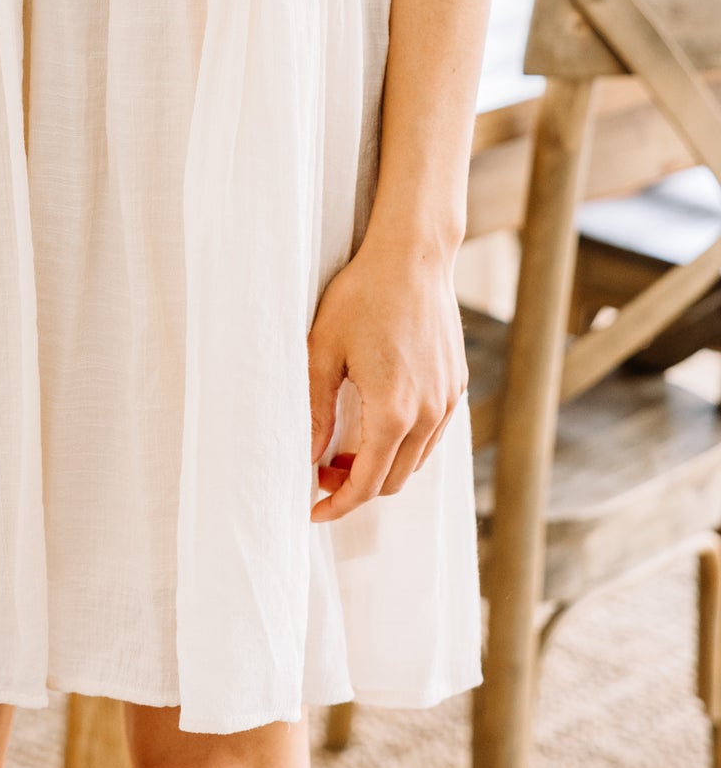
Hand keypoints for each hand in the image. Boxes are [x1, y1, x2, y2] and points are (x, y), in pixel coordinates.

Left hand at [306, 220, 468, 522]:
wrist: (411, 257)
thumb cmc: (361, 297)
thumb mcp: (323, 351)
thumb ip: (316, 410)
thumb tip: (310, 458)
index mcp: (394, 412)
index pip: (366, 484)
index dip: (337, 505)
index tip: (313, 510)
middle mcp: (428, 414)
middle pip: (392, 481)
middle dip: (355, 487)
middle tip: (321, 471)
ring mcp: (447, 400)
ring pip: (415, 461)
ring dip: (381, 466)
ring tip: (344, 450)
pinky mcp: (456, 384)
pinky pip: (432, 435)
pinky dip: (404, 445)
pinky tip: (378, 424)